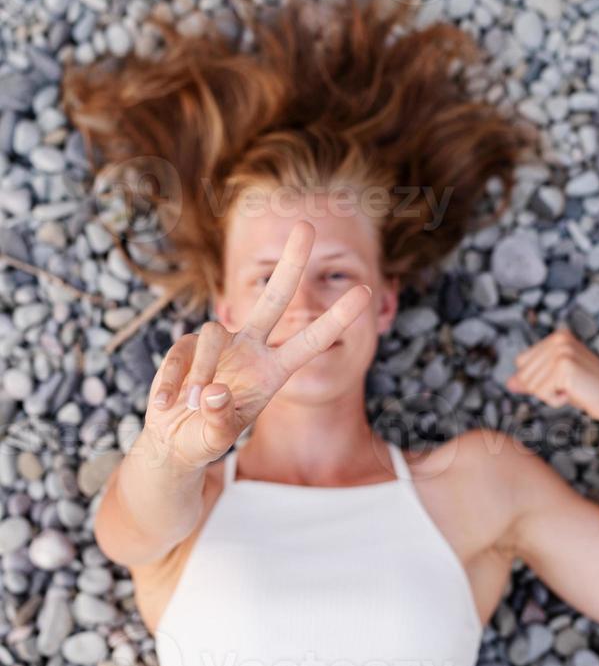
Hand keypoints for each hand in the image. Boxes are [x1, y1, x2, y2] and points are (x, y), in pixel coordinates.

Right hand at [144, 220, 372, 469]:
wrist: (174, 440)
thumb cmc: (206, 439)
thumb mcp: (216, 439)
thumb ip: (219, 420)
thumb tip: (213, 390)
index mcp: (273, 371)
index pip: (309, 341)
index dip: (336, 318)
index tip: (365, 292)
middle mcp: (251, 349)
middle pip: (274, 299)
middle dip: (290, 263)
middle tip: (307, 225)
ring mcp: (219, 344)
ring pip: (213, 335)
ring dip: (201, 371)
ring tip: (190, 406)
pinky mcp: (186, 345)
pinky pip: (180, 353)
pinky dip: (171, 381)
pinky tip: (166, 405)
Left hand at [505, 326, 598, 425]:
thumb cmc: (587, 391)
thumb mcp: (555, 382)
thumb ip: (531, 380)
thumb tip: (508, 384)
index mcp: (557, 336)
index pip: (521, 363)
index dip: (537, 380)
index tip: (562, 380)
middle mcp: (559, 339)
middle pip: (523, 374)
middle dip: (542, 388)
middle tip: (568, 387)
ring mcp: (562, 351)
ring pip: (531, 385)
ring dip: (550, 395)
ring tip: (572, 389)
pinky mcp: (565, 367)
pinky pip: (542, 393)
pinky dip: (555, 401)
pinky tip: (574, 394)